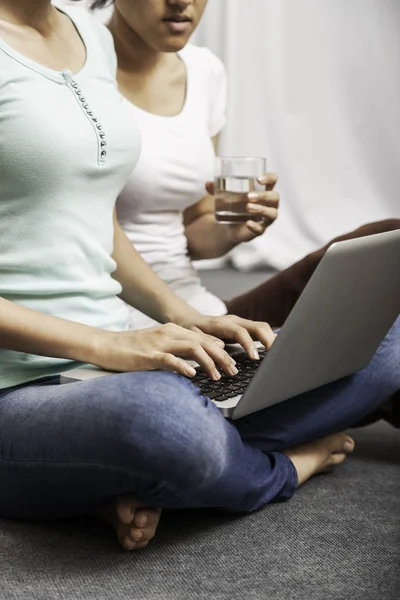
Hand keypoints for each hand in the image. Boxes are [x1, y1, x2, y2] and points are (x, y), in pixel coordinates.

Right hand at [91, 323, 237, 380]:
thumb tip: (202, 359)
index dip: (223, 351)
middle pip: (204, 342)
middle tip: (234, 372)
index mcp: (173, 330)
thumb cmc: (132, 349)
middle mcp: (169, 333)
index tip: (234, 364)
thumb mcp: (159, 345)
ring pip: (192, 348)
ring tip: (218, 376)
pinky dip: (183, 366)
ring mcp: (159, 343)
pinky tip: (192, 375)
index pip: (205, 338)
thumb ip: (179, 349)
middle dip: (222, 357)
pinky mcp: (148, 355)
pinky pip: (169, 359)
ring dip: (209, 362)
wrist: (104, 345)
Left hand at [178, 313, 276, 358]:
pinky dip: (268, 340)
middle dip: (268, 340)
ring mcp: (241, 324)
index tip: (255, 357)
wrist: (190, 322)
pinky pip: (260, 332)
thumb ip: (207, 342)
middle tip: (275, 355)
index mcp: (222, 324)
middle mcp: (234, 321)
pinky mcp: (244, 329)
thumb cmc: (192, 331)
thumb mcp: (194, 338)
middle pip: (258, 326)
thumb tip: (221, 349)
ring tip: (279, 354)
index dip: (249, 344)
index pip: (240, 331)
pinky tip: (274, 350)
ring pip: (262, 328)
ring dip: (272, 340)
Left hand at [206, 172, 278, 242]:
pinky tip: (248, 223)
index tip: (258, 179)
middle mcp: (269, 204)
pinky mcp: (260, 230)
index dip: (269, 178)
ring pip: (272, 213)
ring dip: (262, 209)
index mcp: (263, 190)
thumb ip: (216, 188)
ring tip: (248, 207)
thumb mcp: (223, 194)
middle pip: (274, 197)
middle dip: (263, 196)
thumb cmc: (232, 204)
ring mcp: (266, 218)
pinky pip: (261, 229)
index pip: (273, 180)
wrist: (229, 224)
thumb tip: (208, 184)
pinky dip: (256, 227)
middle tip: (249, 196)